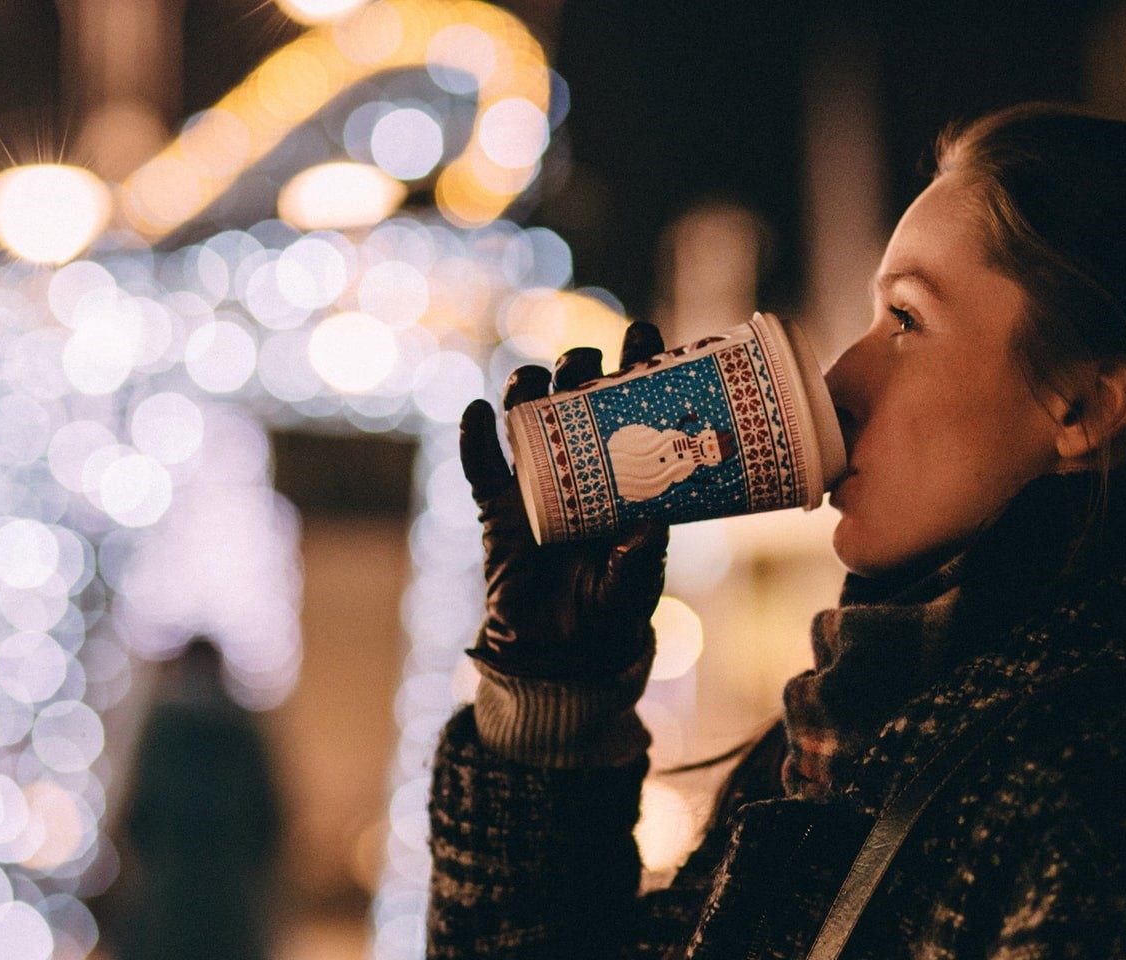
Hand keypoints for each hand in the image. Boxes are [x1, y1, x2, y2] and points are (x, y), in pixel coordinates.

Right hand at [458, 322, 669, 681]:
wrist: (562, 653)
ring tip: (533, 380)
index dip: (635, 366)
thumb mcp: (635, 583)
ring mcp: (534, 484)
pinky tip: (477, 414)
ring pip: (526, 420)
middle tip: (586, 362)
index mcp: (622, 474)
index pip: (631, 408)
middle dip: (578, 368)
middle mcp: (578, 467)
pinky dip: (474, 439)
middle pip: (574, 399)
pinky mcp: (497, 510)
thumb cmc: (610, 610)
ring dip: (527, 390)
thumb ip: (641, 556)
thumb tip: (651, 522)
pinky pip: (480, 467)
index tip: (643, 336)